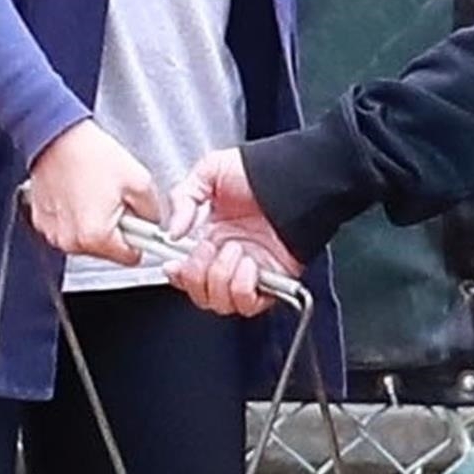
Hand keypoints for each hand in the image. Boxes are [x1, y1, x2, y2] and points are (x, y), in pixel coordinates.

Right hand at [25, 118, 162, 264]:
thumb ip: (153, 212)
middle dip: (117, 229)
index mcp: (96, 236)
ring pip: (88, 241)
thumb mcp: (139, 182)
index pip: (131, 257)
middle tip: (114, 201)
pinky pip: (69, 230)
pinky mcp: (43, 223)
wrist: (56, 137)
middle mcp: (71, 241)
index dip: (140, 239)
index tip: (140, 225)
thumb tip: (153, 225)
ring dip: (96, 224)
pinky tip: (78, 195)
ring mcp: (54, 234)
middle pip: (108, 251)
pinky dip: (76, 217)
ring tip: (95, 195)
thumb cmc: (90, 155)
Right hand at [164, 144, 304, 318]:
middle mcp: (229, 257)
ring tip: (235, 250)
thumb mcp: (211, 171)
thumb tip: (173, 231)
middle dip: (197, 275)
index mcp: (211, 235)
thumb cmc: (263, 170)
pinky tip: (250, 263)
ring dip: (222, 277)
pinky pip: (249, 303)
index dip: (178, 275)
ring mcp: (250, 271)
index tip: (175, 265)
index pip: (186, 272)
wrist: (300, 179)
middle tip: (209, 249)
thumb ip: (183, 197)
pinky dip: (244, 287)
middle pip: (201, 294)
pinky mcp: (272, 281)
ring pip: (221, 302)